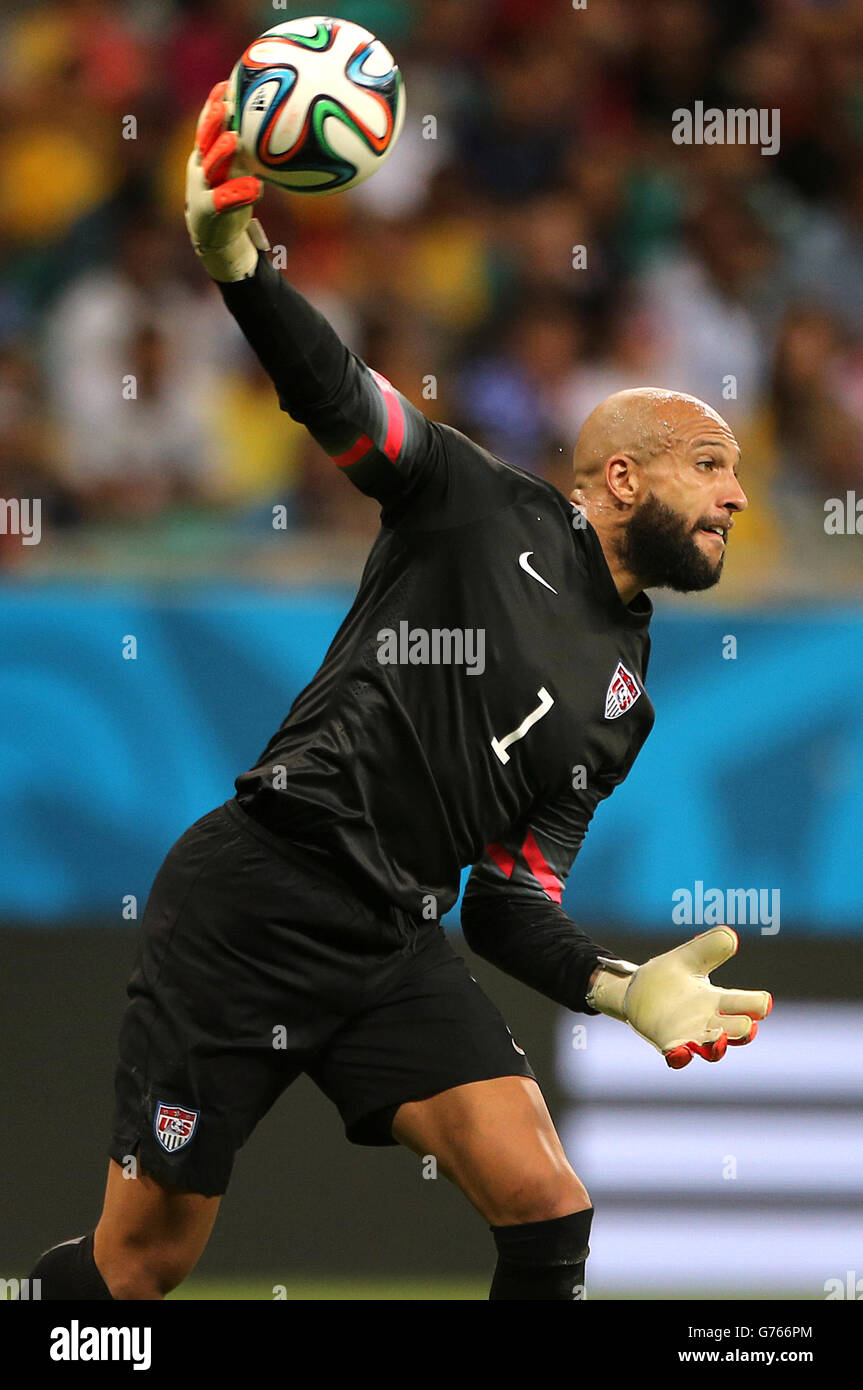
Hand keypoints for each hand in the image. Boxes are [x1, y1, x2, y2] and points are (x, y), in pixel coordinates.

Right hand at [184, 79, 269, 282]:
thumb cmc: (233, 198)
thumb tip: (277, 120)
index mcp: (206, 155)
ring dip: (221, 153)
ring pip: (210, 168)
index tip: (226, 84)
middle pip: (205, 141)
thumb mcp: (239, 169)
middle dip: (214, 121)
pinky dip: (238, 193)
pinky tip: (254, 187)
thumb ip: (249, 148)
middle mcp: (200, 169)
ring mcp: (202, 191)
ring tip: (234, 140)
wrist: (219, 242)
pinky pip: (223, 201)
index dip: (213, 105)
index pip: (208, 126)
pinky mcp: (208, 214)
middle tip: (227, 103)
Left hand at [586, 927, 772, 1068]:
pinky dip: (681, 1057)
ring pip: (713, 1048)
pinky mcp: (668, 1043)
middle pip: (738, 1030)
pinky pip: (678, 1056)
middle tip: (747, 1025)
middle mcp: (710, 1020)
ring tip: (720, 1040)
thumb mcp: (688, 957)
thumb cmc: (669, 975)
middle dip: (743, 1030)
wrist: (636, 990)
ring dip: (718, 1046)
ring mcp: (690, 1035)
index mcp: (719, 999)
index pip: (750, 1005)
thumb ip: (709, 947)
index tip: (763, 1002)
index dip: (758, 1005)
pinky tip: (680, 1053)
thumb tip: (731, 935)